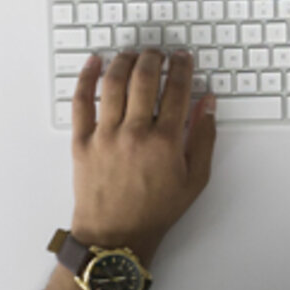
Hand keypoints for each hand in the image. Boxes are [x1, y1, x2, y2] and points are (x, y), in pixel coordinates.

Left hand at [69, 49, 216, 261]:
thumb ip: (204, 138)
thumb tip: (208, 105)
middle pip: (145, 79)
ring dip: (125, 61)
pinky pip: (81, 101)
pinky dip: (86, 77)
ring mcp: (106, 135)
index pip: (177, 90)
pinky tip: (93, 63)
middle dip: (154, 58)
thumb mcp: (194, 179)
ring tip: (132, 54)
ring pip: (114, 83)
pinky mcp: (82, 141)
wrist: (115, 235)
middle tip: (158, 53)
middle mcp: (135, 133)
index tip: (183, 58)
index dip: (182, 67)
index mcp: (166, 142)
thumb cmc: (155, 211)